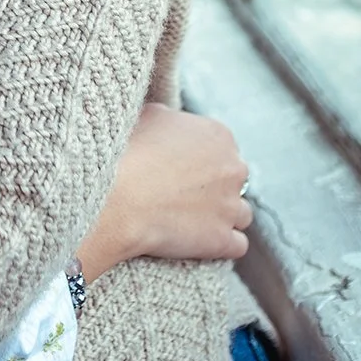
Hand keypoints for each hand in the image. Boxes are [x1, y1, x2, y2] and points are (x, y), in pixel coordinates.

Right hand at [76, 103, 251, 277]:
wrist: (119, 196)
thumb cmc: (129, 151)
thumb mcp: (151, 115)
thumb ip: (173, 119)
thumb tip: (171, 123)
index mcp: (219, 135)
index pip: (223, 150)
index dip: (202, 162)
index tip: (182, 170)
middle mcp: (234, 168)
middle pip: (235, 180)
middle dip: (216, 188)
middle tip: (184, 195)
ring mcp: (231, 206)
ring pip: (241, 214)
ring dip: (222, 217)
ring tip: (192, 222)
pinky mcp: (223, 239)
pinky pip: (238, 245)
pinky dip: (222, 245)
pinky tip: (201, 243)